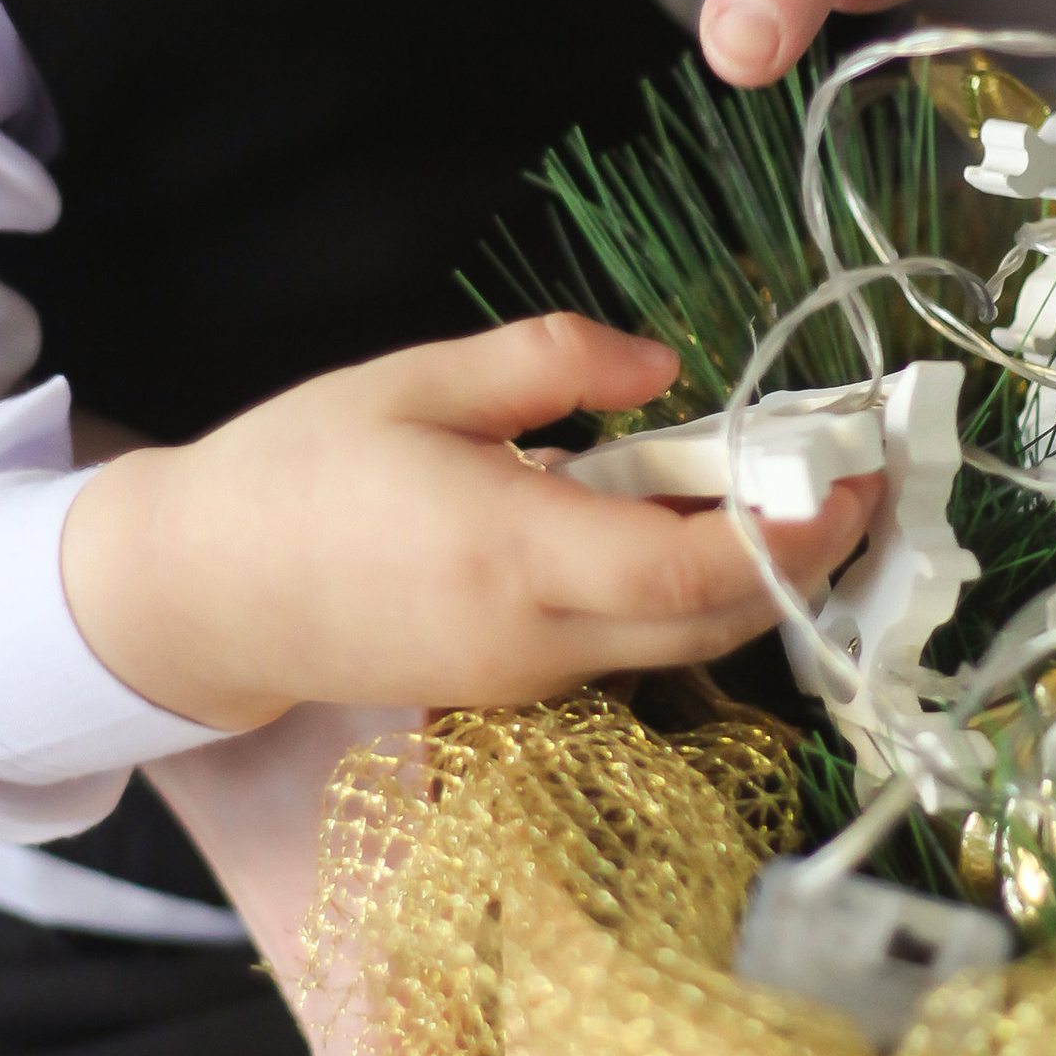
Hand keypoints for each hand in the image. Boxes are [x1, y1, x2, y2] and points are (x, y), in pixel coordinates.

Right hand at [64, 308, 877, 728]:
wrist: (197, 595)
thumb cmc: (294, 473)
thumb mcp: (416, 382)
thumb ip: (550, 365)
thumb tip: (663, 369)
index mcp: (515, 556)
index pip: (694, 567)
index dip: (793, 533)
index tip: (855, 477)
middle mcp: (536, 640)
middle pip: (714, 624)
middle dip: (804, 561)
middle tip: (857, 481)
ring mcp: (525, 680)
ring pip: (678, 642)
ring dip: (746, 577)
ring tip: (781, 488)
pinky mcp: (509, 690)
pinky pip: (625, 645)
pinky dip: (679, 593)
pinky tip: (679, 524)